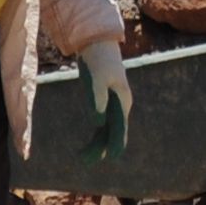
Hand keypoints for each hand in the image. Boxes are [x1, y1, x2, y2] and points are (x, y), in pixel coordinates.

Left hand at [78, 39, 132, 159]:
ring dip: (98, 143)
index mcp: (122, 100)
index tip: (111, 157)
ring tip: (83, 157)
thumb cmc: (99, 59)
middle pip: (113, 130)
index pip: (120, 126)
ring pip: (107, 128)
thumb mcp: (97, 78)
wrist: (96, 43)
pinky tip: (89, 144)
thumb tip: (98, 121)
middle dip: (101, 146)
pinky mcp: (102, 100)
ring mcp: (111, 103)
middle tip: (85, 161)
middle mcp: (120, 104)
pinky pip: (101, 122)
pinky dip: (96, 133)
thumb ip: (98, 99)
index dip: (116, 142)